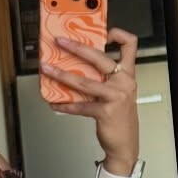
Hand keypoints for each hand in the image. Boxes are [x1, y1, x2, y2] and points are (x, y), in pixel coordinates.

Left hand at [41, 27, 140, 173]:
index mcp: (127, 74)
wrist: (125, 145)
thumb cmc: (120, 119)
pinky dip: (65, 105)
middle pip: (99, 57)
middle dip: (77, 47)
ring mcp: (115, 96)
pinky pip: (80, 106)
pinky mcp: (105, 112)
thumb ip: (105, 79)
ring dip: (62, 74)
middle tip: (61, 42)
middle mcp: (123, 82)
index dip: (118, 34)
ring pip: (83, 81)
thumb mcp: (118, 93)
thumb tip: (78, 67)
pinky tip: (55, 102)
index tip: (103, 32)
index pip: (130, 45)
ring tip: (48, 70)